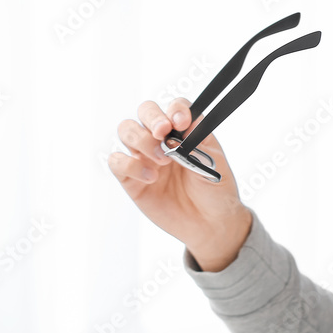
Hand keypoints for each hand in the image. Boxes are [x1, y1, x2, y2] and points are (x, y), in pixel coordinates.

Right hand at [109, 98, 251, 271]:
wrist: (210, 225)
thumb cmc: (216, 191)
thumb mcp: (215, 164)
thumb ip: (199, 142)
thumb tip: (188, 123)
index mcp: (185, 131)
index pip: (175, 107)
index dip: (175, 109)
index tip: (182, 121)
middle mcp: (162, 139)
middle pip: (145, 111)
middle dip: (152, 117)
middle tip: (163, 132)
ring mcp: (144, 157)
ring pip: (126, 130)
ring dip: (141, 140)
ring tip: (162, 161)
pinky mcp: (131, 179)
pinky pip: (117, 161)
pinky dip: (129, 164)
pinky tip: (150, 177)